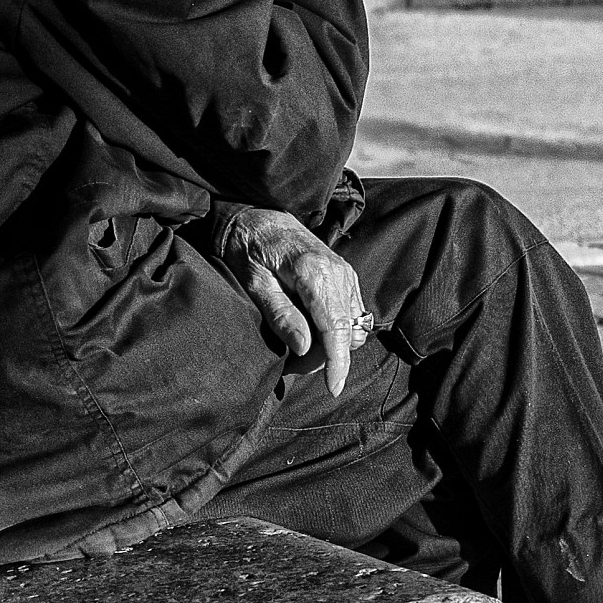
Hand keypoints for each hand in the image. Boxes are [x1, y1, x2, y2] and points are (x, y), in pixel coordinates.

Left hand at [219, 207, 368, 397]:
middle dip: (325, 357)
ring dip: (330, 346)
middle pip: (347, 333)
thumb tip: (304, 347)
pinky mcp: (345, 277)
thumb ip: (280, 314)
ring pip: (353, 327)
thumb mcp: (254, 283)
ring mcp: (346, 274)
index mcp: (316, 273)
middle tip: (290, 363)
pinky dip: (334, 331)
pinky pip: (351, 315)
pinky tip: (308, 329)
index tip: (332, 388)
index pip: (336, 328)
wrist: (258, 214)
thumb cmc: (249, 247)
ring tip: (297, 346)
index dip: (337, 363)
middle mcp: (339, 273)